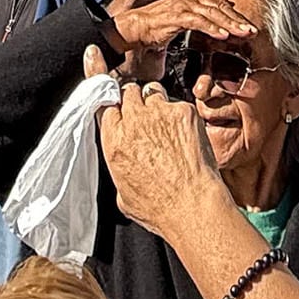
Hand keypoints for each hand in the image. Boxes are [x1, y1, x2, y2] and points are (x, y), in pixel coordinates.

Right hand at [98, 77, 233, 242]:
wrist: (192, 205)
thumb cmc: (159, 207)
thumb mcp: (122, 191)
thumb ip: (118, 164)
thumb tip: (123, 160)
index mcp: (114, 139)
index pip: (106, 104)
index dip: (115, 106)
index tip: (121, 110)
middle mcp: (134, 121)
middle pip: (128, 91)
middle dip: (135, 101)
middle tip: (145, 117)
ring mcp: (160, 112)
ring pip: (152, 91)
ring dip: (156, 103)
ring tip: (165, 124)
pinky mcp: (183, 111)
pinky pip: (177, 101)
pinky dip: (179, 112)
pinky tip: (184, 133)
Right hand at [105, 0, 254, 58]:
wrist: (139, 25)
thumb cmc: (161, 22)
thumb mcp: (187, 14)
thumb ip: (205, 11)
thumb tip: (224, 7)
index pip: (222, 4)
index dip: (237, 15)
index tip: (250, 26)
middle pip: (221, 8)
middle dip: (239, 20)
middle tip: (253, 30)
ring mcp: (185, 4)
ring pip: (213, 14)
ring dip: (230, 24)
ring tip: (243, 33)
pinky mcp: (177, 15)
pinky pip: (199, 22)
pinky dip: (212, 28)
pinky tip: (223, 36)